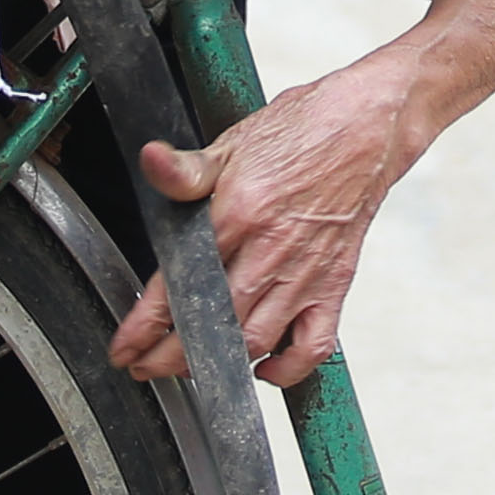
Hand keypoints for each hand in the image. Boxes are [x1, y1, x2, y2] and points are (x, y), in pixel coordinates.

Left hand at [102, 0, 494, 388]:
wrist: (369, 126)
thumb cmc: (301, 131)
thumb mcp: (234, 143)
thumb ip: (187, 169)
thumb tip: (151, 160)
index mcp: (238, 213)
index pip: (180, 284)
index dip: (145, 326)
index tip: (125, 350)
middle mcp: (271, 249)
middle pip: (214, 324)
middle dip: (172, 357)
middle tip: (147, 369)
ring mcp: (307, 271)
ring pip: (258, 340)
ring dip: (223, 364)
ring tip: (194, 368)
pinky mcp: (336, 283)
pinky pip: (314, 344)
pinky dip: (288, 367)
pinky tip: (264, 366)